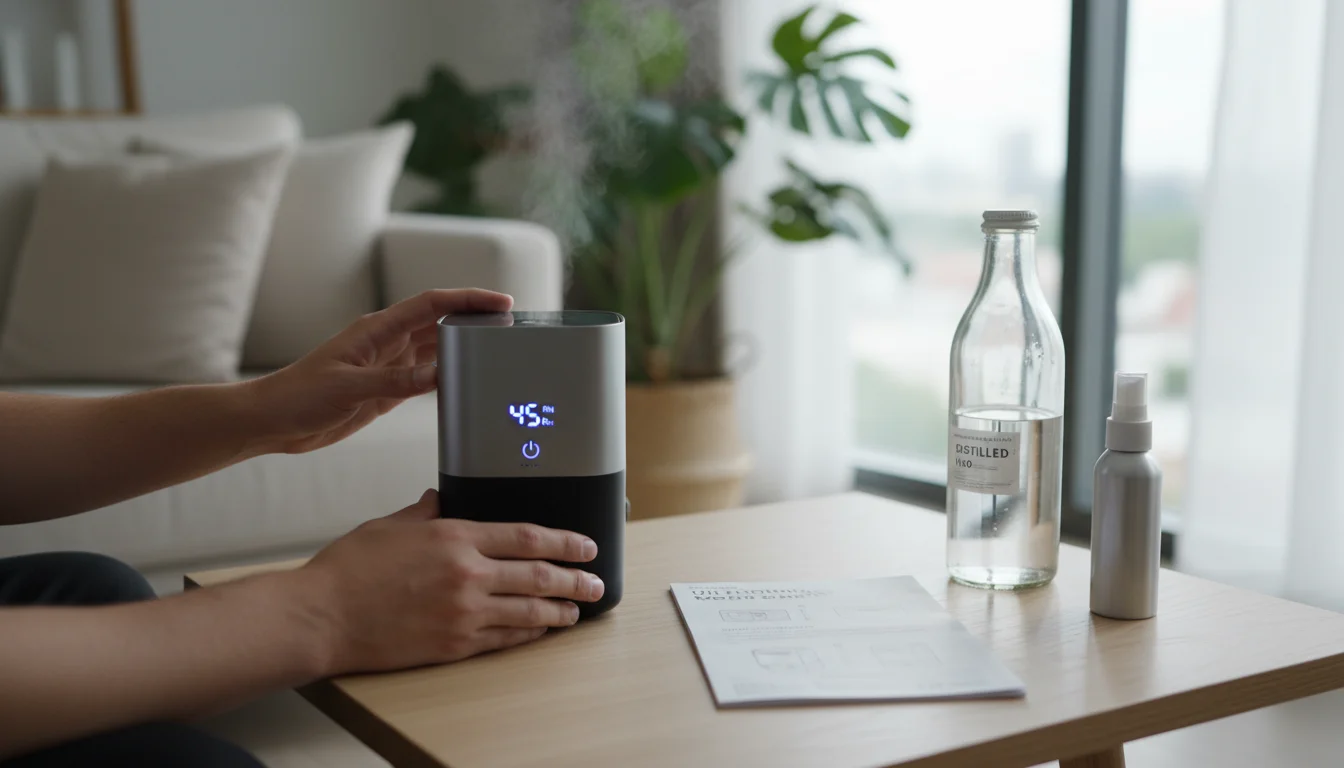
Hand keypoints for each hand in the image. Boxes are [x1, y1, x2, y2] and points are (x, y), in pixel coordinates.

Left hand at [246, 289, 511, 454]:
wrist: (272, 421)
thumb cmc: (298, 396)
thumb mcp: (348, 388)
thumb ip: (395, 381)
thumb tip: (437, 374)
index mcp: (377, 330)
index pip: (431, 305)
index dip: (467, 300)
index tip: (499, 302)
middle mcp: (386, 343)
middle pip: (439, 323)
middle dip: (473, 319)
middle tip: (508, 324)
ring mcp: (388, 366)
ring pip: (435, 349)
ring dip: (462, 347)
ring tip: (494, 349)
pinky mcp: (385, 389)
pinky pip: (425, 378)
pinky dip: (446, 377)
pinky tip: (463, 382)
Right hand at [299, 489, 603, 673]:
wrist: (322, 616)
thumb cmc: (350, 570)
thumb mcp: (392, 524)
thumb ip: (427, 512)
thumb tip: (442, 500)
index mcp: (454, 536)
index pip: (526, 536)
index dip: (564, 541)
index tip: (586, 544)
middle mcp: (466, 574)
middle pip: (538, 575)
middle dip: (575, 579)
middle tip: (596, 582)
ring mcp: (462, 613)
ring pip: (528, 611)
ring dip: (559, 611)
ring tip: (576, 611)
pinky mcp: (453, 644)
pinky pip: (503, 639)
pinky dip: (527, 633)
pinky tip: (539, 630)